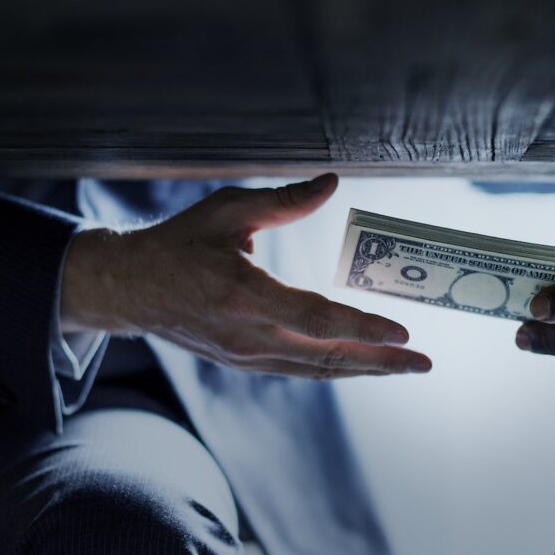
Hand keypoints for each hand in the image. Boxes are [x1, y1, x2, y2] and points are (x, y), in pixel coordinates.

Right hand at [61, 174, 431, 378]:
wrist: (131, 289)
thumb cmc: (179, 244)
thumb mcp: (228, 210)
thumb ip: (285, 200)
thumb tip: (332, 183)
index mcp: (245, 295)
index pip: (316, 319)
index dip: (362, 329)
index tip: (403, 333)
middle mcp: (248, 336)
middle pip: (327, 357)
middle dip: (380, 362)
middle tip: (423, 363)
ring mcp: (245, 357)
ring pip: (316, 370)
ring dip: (363, 370)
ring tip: (402, 366)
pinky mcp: (244, 363)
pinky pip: (300, 371)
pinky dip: (335, 368)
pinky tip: (360, 363)